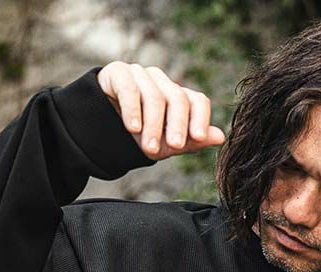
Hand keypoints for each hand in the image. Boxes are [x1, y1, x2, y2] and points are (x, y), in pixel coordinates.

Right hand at [97, 62, 224, 159]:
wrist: (100, 128)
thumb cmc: (138, 135)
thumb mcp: (166, 144)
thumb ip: (191, 141)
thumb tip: (220, 137)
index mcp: (178, 96)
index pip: (198, 101)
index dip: (200, 118)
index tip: (197, 138)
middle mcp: (162, 81)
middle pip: (177, 98)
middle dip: (176, 125)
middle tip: (173, 147)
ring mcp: (140, 74)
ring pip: (154, 96)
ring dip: (153, 125)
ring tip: (149, 149)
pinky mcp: (118, 73)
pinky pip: (129, 89)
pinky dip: (132, 109)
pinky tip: (132, 127)